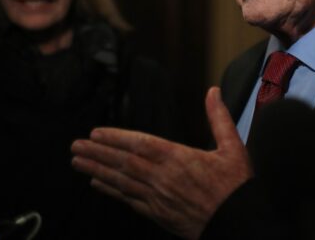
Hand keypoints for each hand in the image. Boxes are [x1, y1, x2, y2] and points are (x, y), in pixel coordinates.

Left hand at [71, 87, 252, 238]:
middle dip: (98, 153)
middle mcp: (164, 178)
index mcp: (180, 159)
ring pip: (122, 182)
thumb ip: (219, 118)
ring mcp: (159, 198)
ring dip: (97, 170)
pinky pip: (129, 200)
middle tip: (76, 146)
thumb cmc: (236, 187)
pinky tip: (98, 184)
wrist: (238, 223)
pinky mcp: (159, 214)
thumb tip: (213, 92)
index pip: (140, 145)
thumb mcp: (233, 147)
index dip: (116, 138)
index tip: (96, 133)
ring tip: (78, 162)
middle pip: (124, 163)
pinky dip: (111, 191)